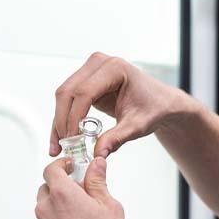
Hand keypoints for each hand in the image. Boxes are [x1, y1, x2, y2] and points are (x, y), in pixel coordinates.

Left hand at [36, 155, 129, 218]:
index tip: (72, 165)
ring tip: (84, 210)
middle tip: (83, 188)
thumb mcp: (109, 206)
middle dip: (63, 184)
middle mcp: (47, 209)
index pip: (52, 169)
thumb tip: (96, 166)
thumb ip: (98, 182)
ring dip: (61, 202)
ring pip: (48, 206)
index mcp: (62, 194)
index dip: (62, 164)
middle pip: (47, 187)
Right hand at [50, 52, 190, 158]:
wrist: (159, 103)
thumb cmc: (153, 108)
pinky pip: (68, 100)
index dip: (75, 118)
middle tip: (63, 147)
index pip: (85, 92)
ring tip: (58, 147)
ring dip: (59, 121)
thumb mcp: (137, 126)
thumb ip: (116, 139)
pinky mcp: (86, 81)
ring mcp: (90, 70)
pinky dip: (63, 119)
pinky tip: (60, 139)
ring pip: (64, 96)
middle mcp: (99, 64)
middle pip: (68, 92)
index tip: (74, 141)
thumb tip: (97, 154)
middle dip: (63, 121)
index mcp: (114, 69)